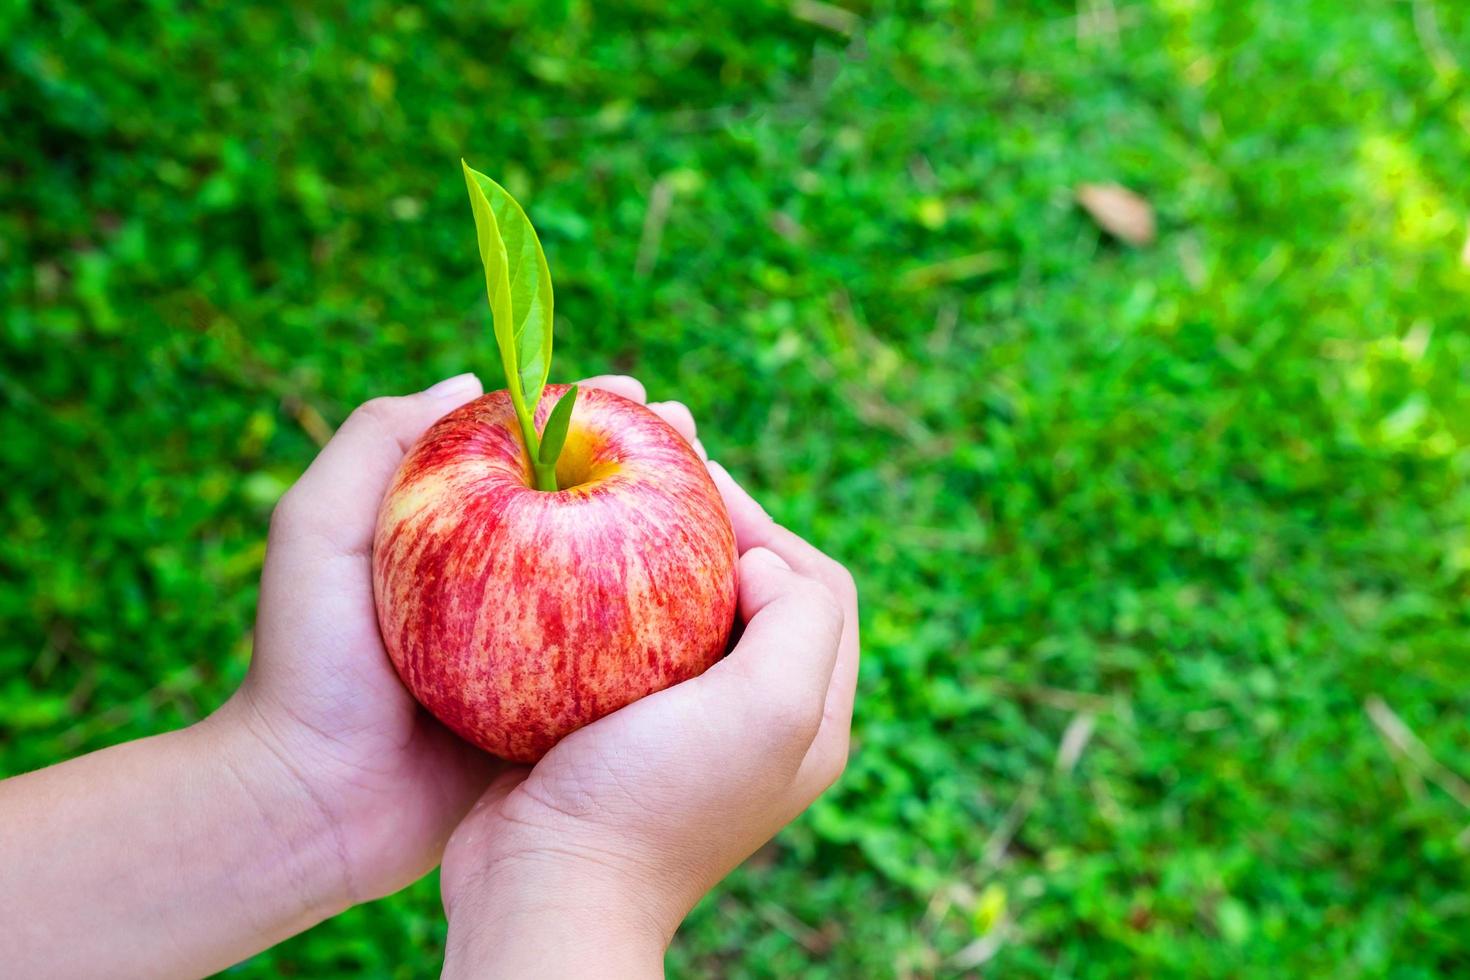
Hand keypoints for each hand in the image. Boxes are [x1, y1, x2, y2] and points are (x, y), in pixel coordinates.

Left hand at [221, 372, 676, 905]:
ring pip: (620, 582)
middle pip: (591, 508)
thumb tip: (472, 382)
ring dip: (674, 542)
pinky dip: (668, 633)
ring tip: (722, 505)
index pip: (533, 454)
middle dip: (651, 468)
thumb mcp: (315, 533)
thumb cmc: (306, 665)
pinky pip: (623, 666)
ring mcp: (539, 648)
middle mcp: (507, 584)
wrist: (312, 807)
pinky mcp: (559, 710)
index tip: (641, 395)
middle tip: (694, 444)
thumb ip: (375, 443)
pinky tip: (715, 603)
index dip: (589, 416)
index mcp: (456, 536)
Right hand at [437, 390, 859, 977]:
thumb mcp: (771, 707)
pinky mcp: (615, 729)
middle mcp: (755, 720)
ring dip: (653, 554)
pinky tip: (565, 567)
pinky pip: (622, 640)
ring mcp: (683, 726)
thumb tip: (761, 560)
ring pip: (683, 609)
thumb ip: (800, 618)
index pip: (817, 588)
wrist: (546, 890)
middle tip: (659, 478)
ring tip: (613, 503)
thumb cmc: (658, 800)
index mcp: (809, 715)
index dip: (769, 527)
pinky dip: (601, 596)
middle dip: (715, 527)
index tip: (703, 488)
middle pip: (755, 592)